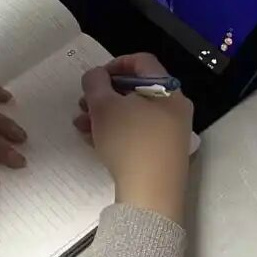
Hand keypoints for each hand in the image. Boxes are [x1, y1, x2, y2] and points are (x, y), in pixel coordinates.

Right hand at [74, 53, 193, 224]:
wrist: (152, 195)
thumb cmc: (129, 142)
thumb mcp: (103, 107)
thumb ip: (95, 82)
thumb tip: (96, 76)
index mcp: (167, 89)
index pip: (141, 61)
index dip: (114, 63)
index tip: (94, 78)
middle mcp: (175, 107)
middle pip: (136, 89)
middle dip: (104, 94)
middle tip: (83, 105)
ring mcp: (172, 131)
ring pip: (134, 112)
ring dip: (105, 114)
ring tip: (81, 126)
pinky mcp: (165, 152)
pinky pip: (138, 132)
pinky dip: (117, 130)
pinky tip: (94, 141)